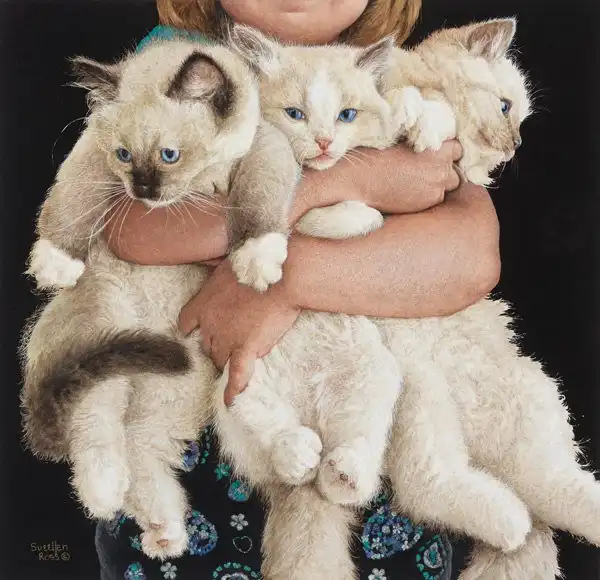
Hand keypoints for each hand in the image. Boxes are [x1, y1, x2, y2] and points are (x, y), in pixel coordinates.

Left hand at [179, 261, 299, 405]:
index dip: (192, 329)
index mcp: (204, 302)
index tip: (196, 331)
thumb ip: (224, 279)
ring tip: (237, 363)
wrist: (282, 275)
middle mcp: (210, 324)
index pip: (186, 322)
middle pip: (206, 344)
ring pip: (220, 359)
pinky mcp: (246, 348)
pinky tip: (230, 400)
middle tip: (231, 342)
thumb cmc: (260, 263)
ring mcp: (227, 338)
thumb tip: (229, 278)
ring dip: (226, 361)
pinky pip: (237, 374)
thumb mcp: (231, 264)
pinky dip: (233, 388)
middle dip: (215, 346)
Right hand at [355, 140, 462, 213]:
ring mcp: (436, 189)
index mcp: (437, 148)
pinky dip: (427, 195)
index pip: (457, 148)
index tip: (435, 154)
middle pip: (455, 170)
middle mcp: (441, 169)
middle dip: (444, 169)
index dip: (446, 151)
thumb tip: (427, 143)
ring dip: (438, 183)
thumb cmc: (376, 155)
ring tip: (419, 181)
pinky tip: (411, 191)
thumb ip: (422, 142)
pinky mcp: (427, 203)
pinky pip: (435, 198)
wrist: (360, 180)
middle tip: (427, 169)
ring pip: (448, 186)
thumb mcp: (402, 140)